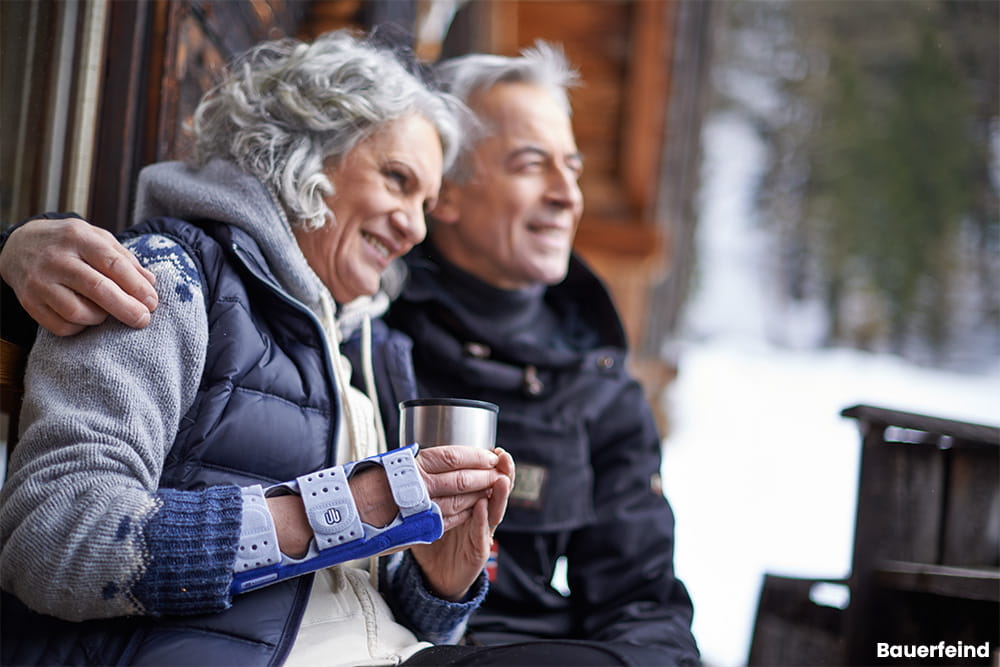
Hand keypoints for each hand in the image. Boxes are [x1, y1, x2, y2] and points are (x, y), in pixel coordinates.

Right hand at [0, 217, 157, 334]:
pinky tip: (86, 318)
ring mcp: (40, 282)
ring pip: (78, 312)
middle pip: (97, 289)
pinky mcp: (29, 302)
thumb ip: (125, 259)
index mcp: (79, 238)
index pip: (113, 264)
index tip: (152, 302)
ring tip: (107, 312)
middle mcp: (56, 259)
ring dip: (101, 318)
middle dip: (126, 308)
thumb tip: (150, 283)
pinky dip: (80, 328)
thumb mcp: (97, 239)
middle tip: (143, 320)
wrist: (20, 245)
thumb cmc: (71, 244)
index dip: (136, 286)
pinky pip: (60, 326)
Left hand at [411, 447, 513, 600]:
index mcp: (473, 503)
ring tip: (502, 478)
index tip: (492, 449)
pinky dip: (482, 519)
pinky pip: (481, 533)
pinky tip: (483, 505)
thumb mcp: (433, 511)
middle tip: (502, 456)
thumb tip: (413, 465)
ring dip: (499, 493)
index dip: (490, 464)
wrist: (436, 576)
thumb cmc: (435, 540)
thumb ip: (432, 492)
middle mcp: (481, 516)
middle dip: (502, 472)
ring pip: (495, 510)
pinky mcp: (478, 551)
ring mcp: (482, 533)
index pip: (486, 479)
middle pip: (497, 490)